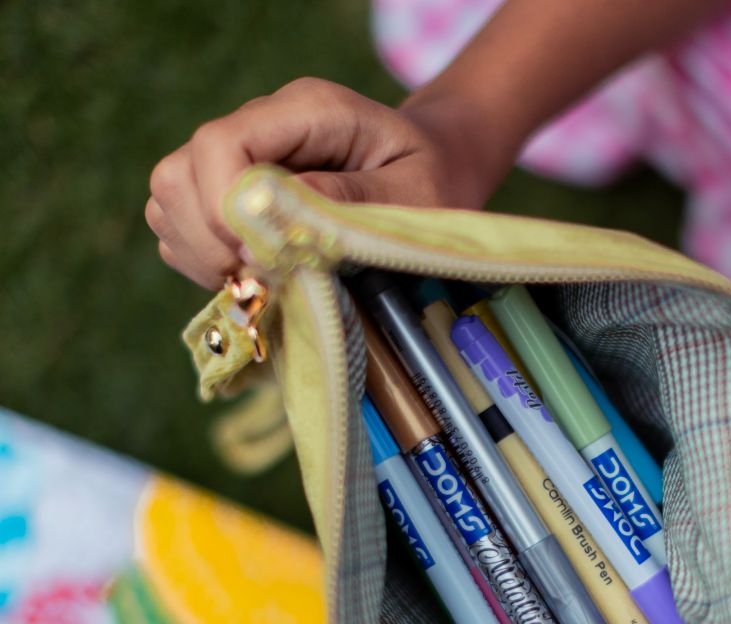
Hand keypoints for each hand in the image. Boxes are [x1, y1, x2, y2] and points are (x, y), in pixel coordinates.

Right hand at [146, 77, 502, 288]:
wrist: (435, 167)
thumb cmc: (434, 180)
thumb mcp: (416, 194)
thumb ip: (350, 203)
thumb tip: (272, 221)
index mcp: (307, 111)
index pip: (220, 145)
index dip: (225, 210)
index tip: (263, 259)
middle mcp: (261, 127)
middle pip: (178, 175)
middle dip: (210, 242)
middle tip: (265, 280)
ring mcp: (240, 160)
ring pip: (169, 203)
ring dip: (204, 256)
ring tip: (262, 281)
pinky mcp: (231, 196)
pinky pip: (182, 230)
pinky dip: (206, 263)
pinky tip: (255, 277)